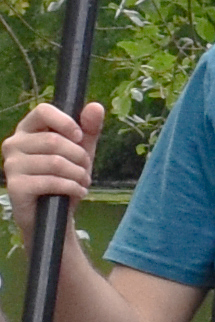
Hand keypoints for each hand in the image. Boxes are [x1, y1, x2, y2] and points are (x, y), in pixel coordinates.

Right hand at [6, 101, 101, 243]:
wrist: (55, 215)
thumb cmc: (66, 176)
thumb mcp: (81, 150)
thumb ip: (89, 129)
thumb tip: (95, 106)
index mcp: (27, 130)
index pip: (43, 111)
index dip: (66, 122)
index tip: (80, 137)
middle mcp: (13, 144)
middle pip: (54, 140)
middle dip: (79, 156)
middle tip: (85, 169)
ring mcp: (11, 165)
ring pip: (55, 162)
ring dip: (78, 174)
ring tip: (83, 181)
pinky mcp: (16, 186)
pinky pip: (51, 181)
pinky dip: (72, 187)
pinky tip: (78, 192)